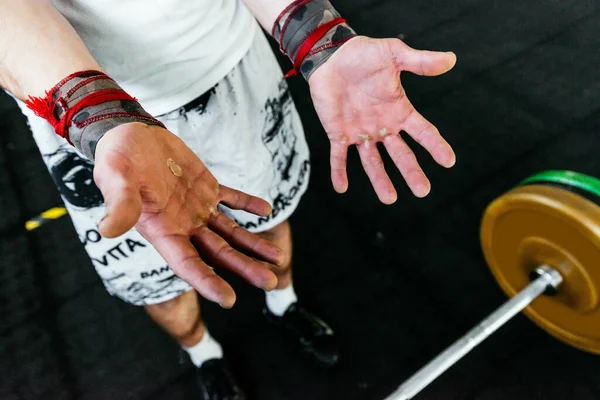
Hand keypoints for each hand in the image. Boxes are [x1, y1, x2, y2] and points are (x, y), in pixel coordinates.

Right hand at [93, 123, 283, 307]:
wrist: (129, 135)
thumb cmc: (117, 158)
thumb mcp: (115, 178)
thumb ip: (120, 204)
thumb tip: (108, 230)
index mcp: (162, 230)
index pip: (188, 263)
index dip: (208, 282)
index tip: (230, 299)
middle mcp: (182, 225)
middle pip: (218, 253)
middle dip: (244, 268)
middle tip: (271, 282)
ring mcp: (197, 208)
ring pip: (229, 232)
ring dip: (253, 245)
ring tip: (277, 258)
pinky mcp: (206, 188)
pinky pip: (232, 199)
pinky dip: (248, 205)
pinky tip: (266, 210)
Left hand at [308, 36, 456, 202]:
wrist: (331, 56)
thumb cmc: (364, 54)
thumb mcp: (394, 55)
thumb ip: (420, 62)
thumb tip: (452, 59)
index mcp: (399, 111)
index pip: (422, 132)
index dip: (435, 146)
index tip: (448, 161)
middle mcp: (382, 126)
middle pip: (401, 154)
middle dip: (411, 173)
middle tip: (423, 191)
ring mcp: (360, 132)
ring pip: (372, 161)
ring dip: (380, 180)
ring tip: (390, 199)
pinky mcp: (338, 133)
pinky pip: (339, 156)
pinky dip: (339, 172)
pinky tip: (341, 188)